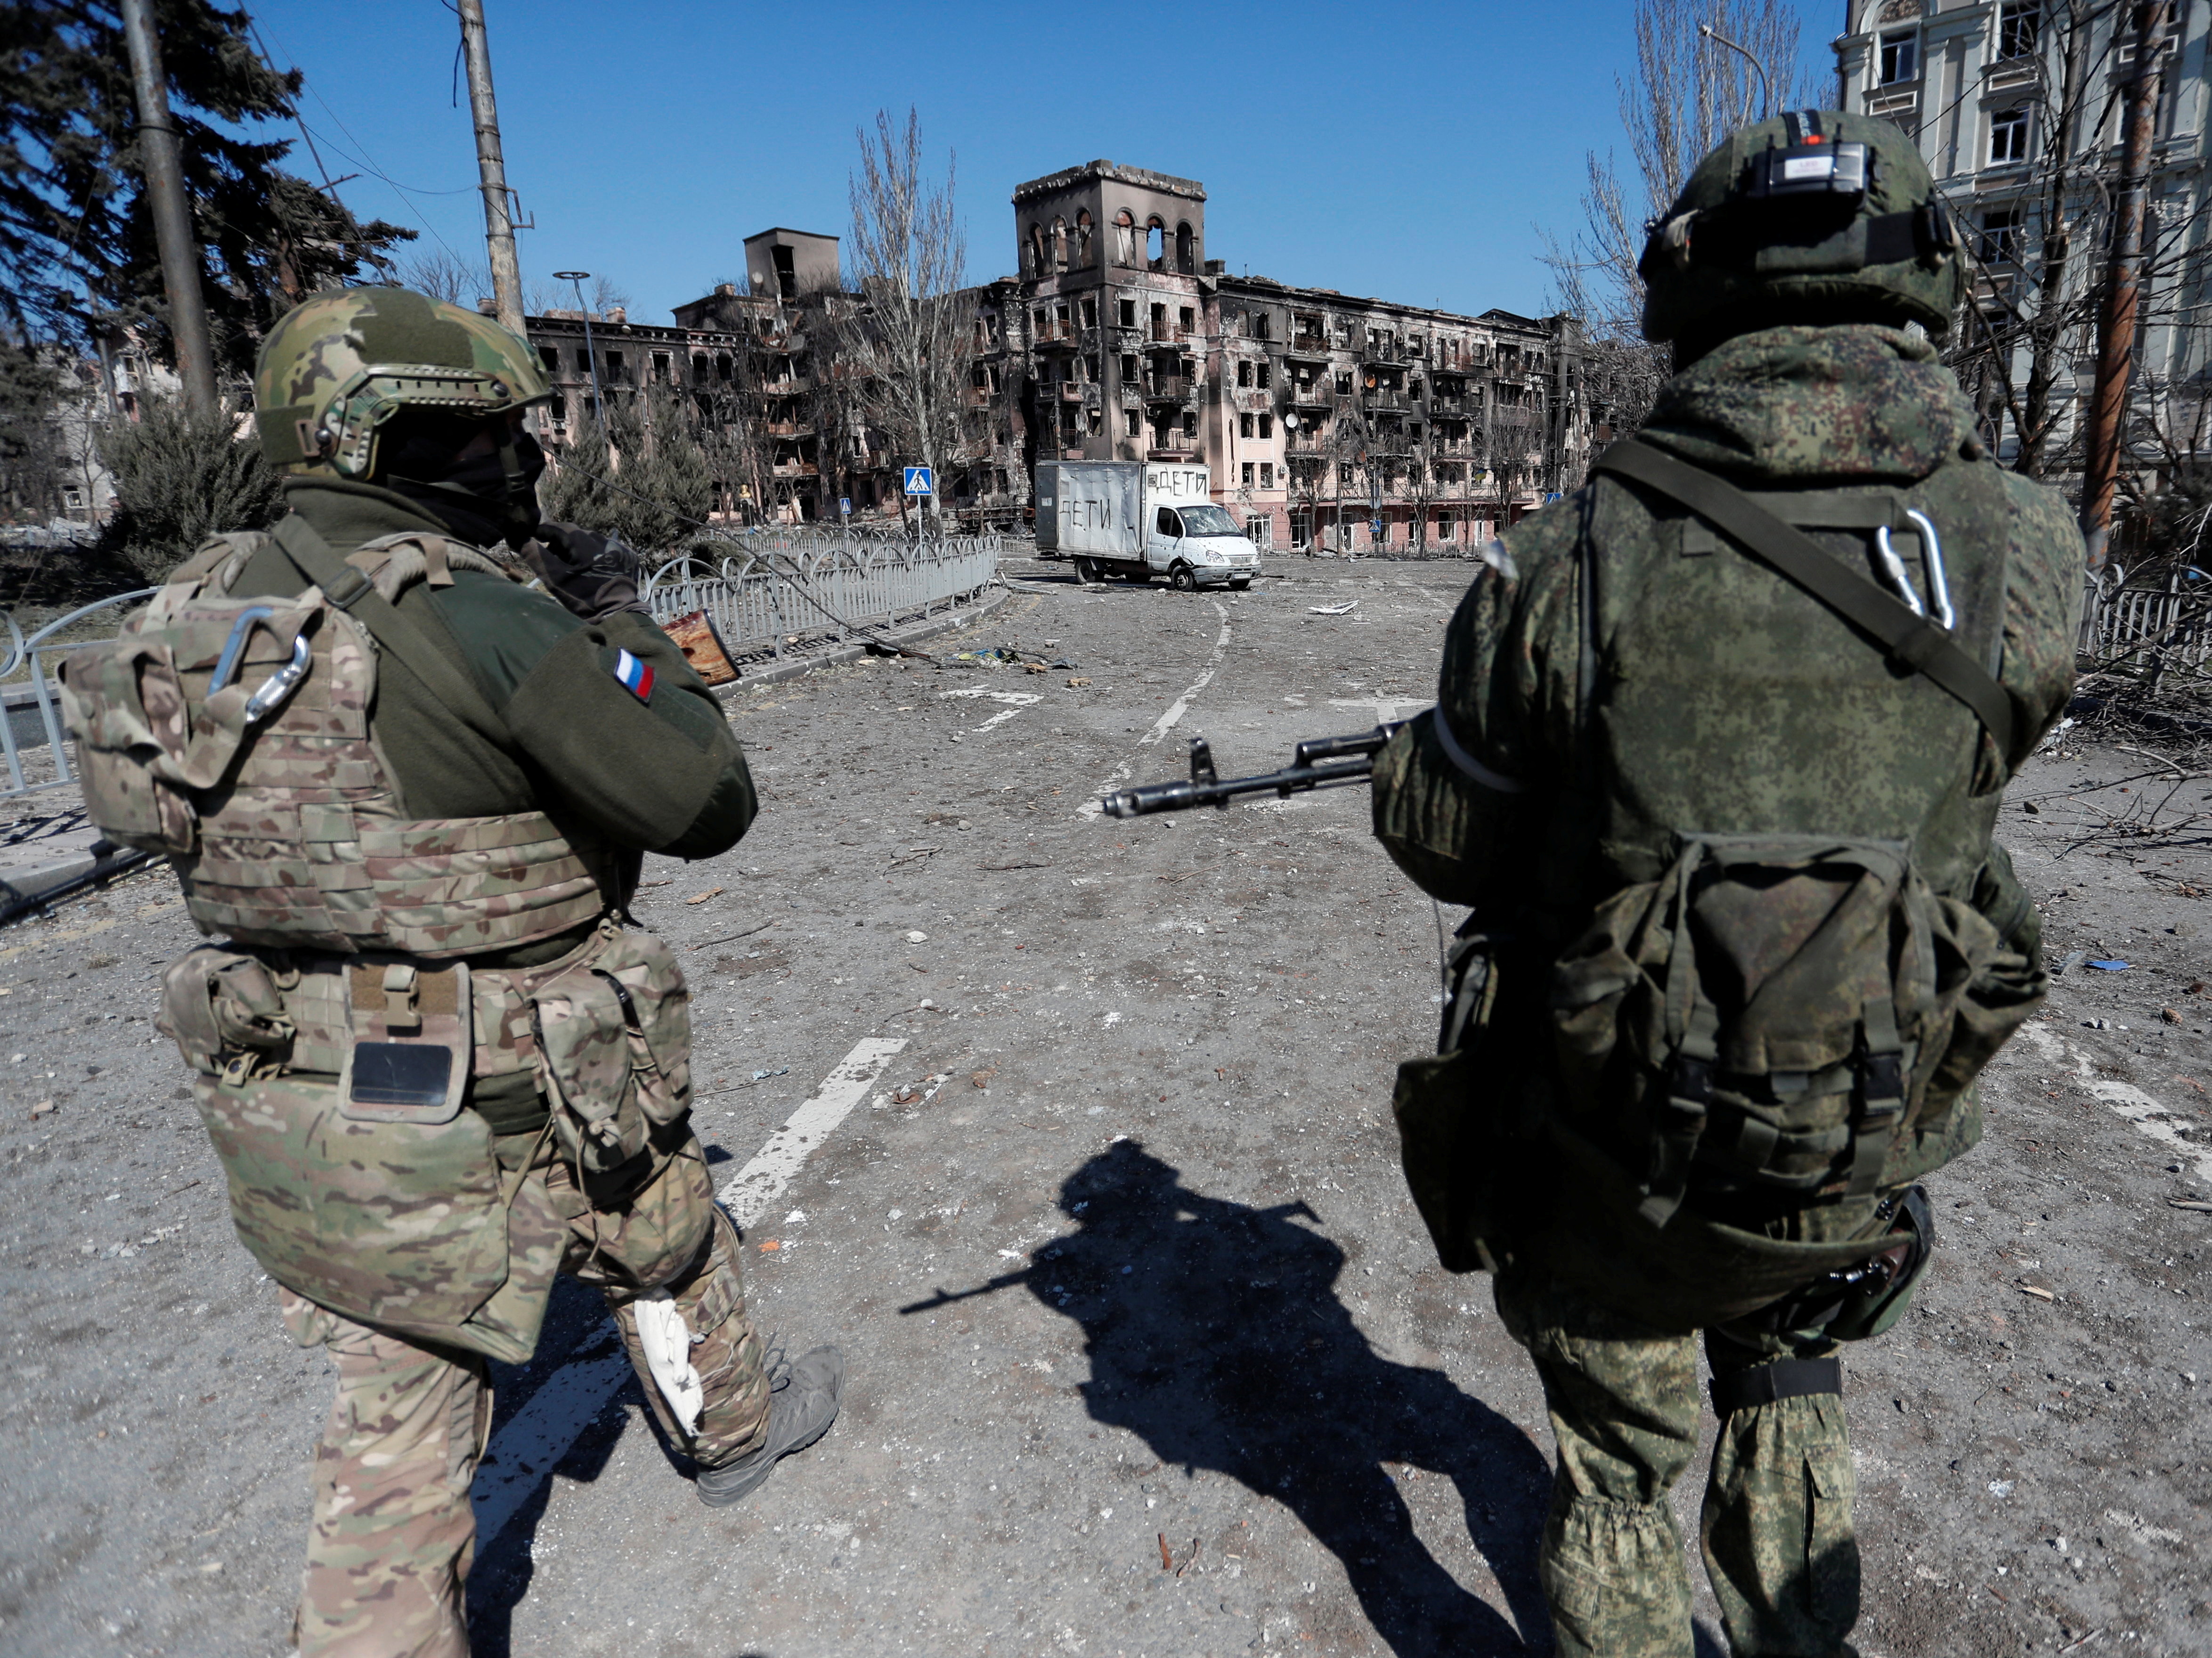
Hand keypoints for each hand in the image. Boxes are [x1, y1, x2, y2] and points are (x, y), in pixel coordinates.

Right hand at [524, 522, 650, 620]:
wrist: (617, 616)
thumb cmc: (583, 598)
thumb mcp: (555, 578)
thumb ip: (535, 556)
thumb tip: (517, 537)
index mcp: (584, 540)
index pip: (558, 527)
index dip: (543, 532)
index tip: (533, 538)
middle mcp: (602, 539)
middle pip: (574, 535)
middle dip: (559, 544)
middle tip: (550, 558)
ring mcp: (617, 548)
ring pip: (589, 542)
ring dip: (576, 550)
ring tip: (569, 568)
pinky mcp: (627, 558)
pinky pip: (604, 551)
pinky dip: (593, 557)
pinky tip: (589, 573)